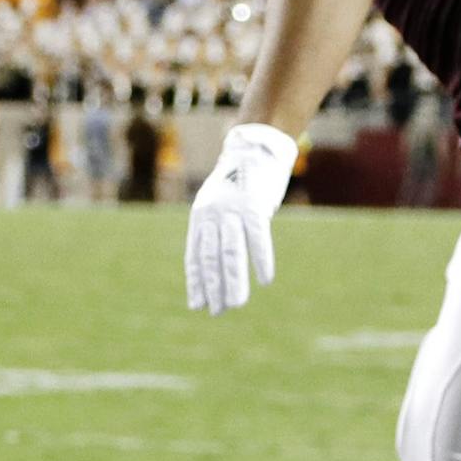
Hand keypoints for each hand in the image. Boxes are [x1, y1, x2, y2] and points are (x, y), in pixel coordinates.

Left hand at [184, 123, 297, 315]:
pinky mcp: (254, 206)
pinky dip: (262, 260)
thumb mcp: (219, 205)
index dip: (196, 282)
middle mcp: (212, 215)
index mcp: (200, 217)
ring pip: (231, 253)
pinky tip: (266, 280)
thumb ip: (216, 231)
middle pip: (211, 258)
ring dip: (233, 281)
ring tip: (236, 304)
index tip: (198, 305)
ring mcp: (233, 210)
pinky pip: (258, 238)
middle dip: (213, 288)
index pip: (195, 256)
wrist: (254, 149)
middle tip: (218, 312)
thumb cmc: (238, 183)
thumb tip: (218, 266)